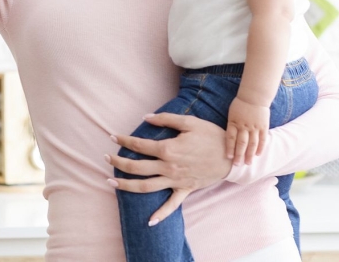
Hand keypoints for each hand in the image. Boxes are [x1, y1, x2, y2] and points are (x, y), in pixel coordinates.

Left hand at [107, 113, 231, 224]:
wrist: (232, 155)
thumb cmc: (211, 135)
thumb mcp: (190, 122)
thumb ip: (166, 119)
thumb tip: (146, 117)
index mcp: (168, 149)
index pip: (139, 146)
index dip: (124, 140)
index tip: (112, 137)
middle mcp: (168, 167)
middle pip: (137, 167)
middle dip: (118, 163)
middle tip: (106, 158)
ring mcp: (176, 180)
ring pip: (146, 186)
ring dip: (126, 186)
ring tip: (111, 183)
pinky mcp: (185, 189)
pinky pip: (171, 205)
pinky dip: (161, 214)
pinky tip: (149, 221)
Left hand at [227, 97, 269, 164]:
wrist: (254, 96)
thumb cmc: (240, 105)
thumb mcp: (231, 114)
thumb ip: (231, 126)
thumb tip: (229, 139)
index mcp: (234, 122)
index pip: (231, 138)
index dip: (230, 148)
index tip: (229, 157)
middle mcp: (244, 126)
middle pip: (241, 143)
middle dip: (239, 155)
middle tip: (237, 165)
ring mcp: (254, 126)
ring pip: (252, 143)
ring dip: (249, 154)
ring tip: (248, 163)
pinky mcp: (263, 126)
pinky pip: (262, 139)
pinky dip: (260, 147)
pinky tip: (258, 154)